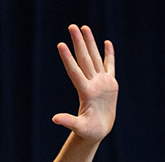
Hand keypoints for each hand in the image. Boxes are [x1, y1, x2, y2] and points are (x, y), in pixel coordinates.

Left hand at [51, 24, 116, 141]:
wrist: (98, 131)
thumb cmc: (89, 131)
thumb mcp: (80, 128)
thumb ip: (69, 122)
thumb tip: (55, 119)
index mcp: (85, 92)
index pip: (74, 72)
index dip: (68, 59)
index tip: (61, 44)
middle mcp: (92, 83)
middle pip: (84, 59)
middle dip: (78, 42)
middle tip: (72, 26)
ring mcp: (101, 82)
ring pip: (95, 58)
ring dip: (90, 43)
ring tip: (84, 27)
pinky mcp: (110, 84)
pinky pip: (110, 66)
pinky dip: (109, 55)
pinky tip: (106, 42)